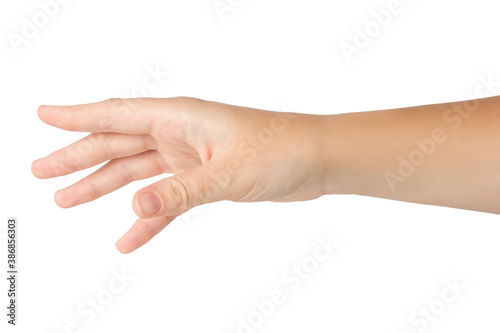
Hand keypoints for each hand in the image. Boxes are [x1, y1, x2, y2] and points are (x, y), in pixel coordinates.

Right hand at [32, 97, 328, 252]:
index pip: (118, 115)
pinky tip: (128, 236)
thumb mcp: (228, 173)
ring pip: (135, 171)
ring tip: (67, 199)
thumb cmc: (281, 150)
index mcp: (181, 117)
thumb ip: (181, 191)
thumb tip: (135, 207)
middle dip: (78, 157)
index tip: (44, 116)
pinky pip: (164, 199)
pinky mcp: (203, 178)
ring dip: (102, 185)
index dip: (77, 117)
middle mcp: (180, 133)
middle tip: (41, 171)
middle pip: (117, 143)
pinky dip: (146, 218)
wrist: (315, 160)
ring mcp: (190, 156)